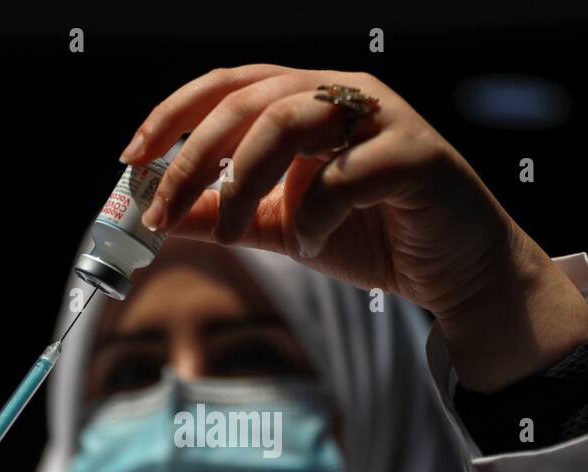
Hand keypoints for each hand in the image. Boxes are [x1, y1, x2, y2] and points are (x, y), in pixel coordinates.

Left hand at [120, 64, 587, 391]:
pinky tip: (312, 244)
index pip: (228, 86)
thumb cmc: (374, 236)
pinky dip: (313, 214)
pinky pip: (343, 174)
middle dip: (195, 155)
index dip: (175, 115)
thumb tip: (161, 217)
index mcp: (309, 99)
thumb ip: (227, 218)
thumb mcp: (284, 230)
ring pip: (292, 120)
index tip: (133, 160)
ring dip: (244, 180)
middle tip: (162, 208)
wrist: (455, 271)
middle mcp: (343, 93)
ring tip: (229, 230)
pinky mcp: (414, 153)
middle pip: (250, 99)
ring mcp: (382, 117)